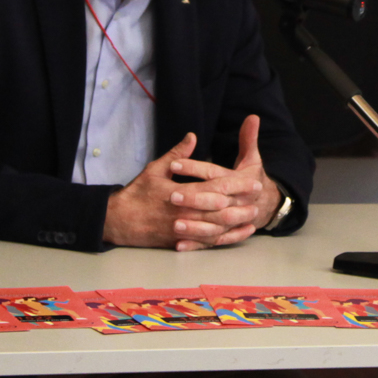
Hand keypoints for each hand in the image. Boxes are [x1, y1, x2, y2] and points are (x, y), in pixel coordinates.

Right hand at [101, 124, 273, 250]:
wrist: (118, 221)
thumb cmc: (137, 194)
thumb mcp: (154, 169)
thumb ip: (176, 154)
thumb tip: (192, 136)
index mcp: (181, 193)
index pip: (215, 187)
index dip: (237, 184)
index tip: (253, 181)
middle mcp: (185, 213)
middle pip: (221, 209)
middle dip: (242, 204)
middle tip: (259, 199)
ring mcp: (184, 230)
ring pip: (217, 227)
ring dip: (237, 222)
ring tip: (253, 216)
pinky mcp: (182, 241)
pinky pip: (208, 242)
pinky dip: (226, 238)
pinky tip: (238, 234)